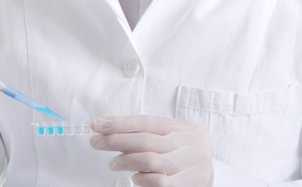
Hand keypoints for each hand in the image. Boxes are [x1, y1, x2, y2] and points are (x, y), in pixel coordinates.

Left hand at [89, 114, 212, 186]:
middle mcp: (193, 145)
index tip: (96, 124)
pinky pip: (158, 180)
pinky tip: (136, 177)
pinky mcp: (191, 185)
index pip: (146, 122)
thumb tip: (103, 124)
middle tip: (96, 142)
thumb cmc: (181, 158)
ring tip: (113, 163)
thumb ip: (139, 132)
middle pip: (145, 139)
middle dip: (115, 140)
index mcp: (185, 129)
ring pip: (149, 159)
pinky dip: (141, 178)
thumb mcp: (166, 140)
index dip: (119, 122)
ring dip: (124, 161)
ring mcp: (194, 166)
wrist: (206, 181)